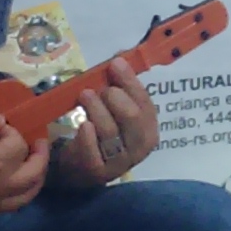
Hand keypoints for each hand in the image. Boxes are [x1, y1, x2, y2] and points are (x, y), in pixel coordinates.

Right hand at [0, 103, 45, 230]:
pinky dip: (21, 193)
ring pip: (26, 195)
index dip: (10, 130)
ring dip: (36, 177)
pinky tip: (16, 181)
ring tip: (35, 162)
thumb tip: (1, 123)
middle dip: (40, 155)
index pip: (18, 145)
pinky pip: (10, 205)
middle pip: (34, 174)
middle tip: (39, 141)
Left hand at [52, 58, 158, 190]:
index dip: (129, 81)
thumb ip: (120, 85)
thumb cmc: (101, 131)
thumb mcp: (114, 109)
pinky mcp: (98, 172)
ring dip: (95, 109)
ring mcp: (120, 162)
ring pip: (110, 131)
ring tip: (84, 96)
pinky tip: (83, 125)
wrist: (82, 167)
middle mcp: (140, 146)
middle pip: (131, 117)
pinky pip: (93, 151)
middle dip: (114, 97)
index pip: (144, 102)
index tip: (114, 64)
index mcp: (148, 127)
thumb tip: (119, 58)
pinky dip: (88, 136)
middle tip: (98, 89)